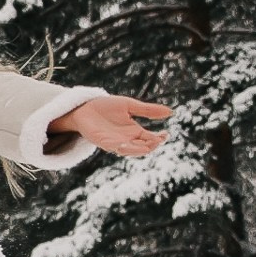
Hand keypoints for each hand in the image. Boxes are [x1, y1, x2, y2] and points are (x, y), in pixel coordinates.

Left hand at [50, 95, 172, 157]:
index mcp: (135, 131)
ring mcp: (115, 142)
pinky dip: (121, 148)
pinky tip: (126, 145)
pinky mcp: (103, 142)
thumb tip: (171, 111)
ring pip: (131, 151)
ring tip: (147, 145)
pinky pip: (114, 148)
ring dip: (139, 149)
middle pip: (144, 148)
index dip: (160, 138)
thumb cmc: (106, 107)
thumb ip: (148, 110)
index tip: (166, 133)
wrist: (85, 107)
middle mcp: (127, 139)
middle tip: (158, 139)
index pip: (151, 139)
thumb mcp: (130, 106)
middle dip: (152, 145)